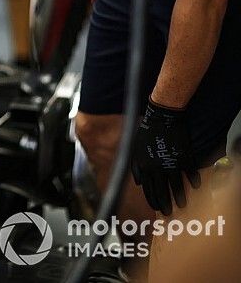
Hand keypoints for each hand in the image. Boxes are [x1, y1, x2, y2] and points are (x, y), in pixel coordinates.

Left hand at [131, 97, 200, 215]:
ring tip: (182, 205)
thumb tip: (139, 183)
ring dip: (180, 197)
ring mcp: (172, 163)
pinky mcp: (184, 157)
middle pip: (162, 191)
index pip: (148, 189)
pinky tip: (196, 187)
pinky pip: (190, 173)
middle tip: (169, 213)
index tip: (156, 208)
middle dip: (165, 204)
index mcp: (145, 166)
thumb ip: (136, 167)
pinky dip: (193, 180)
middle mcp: (158, 168)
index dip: (152, 200)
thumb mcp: (135, 149)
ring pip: (177, 186)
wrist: (162, 118)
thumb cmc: (147, 133)